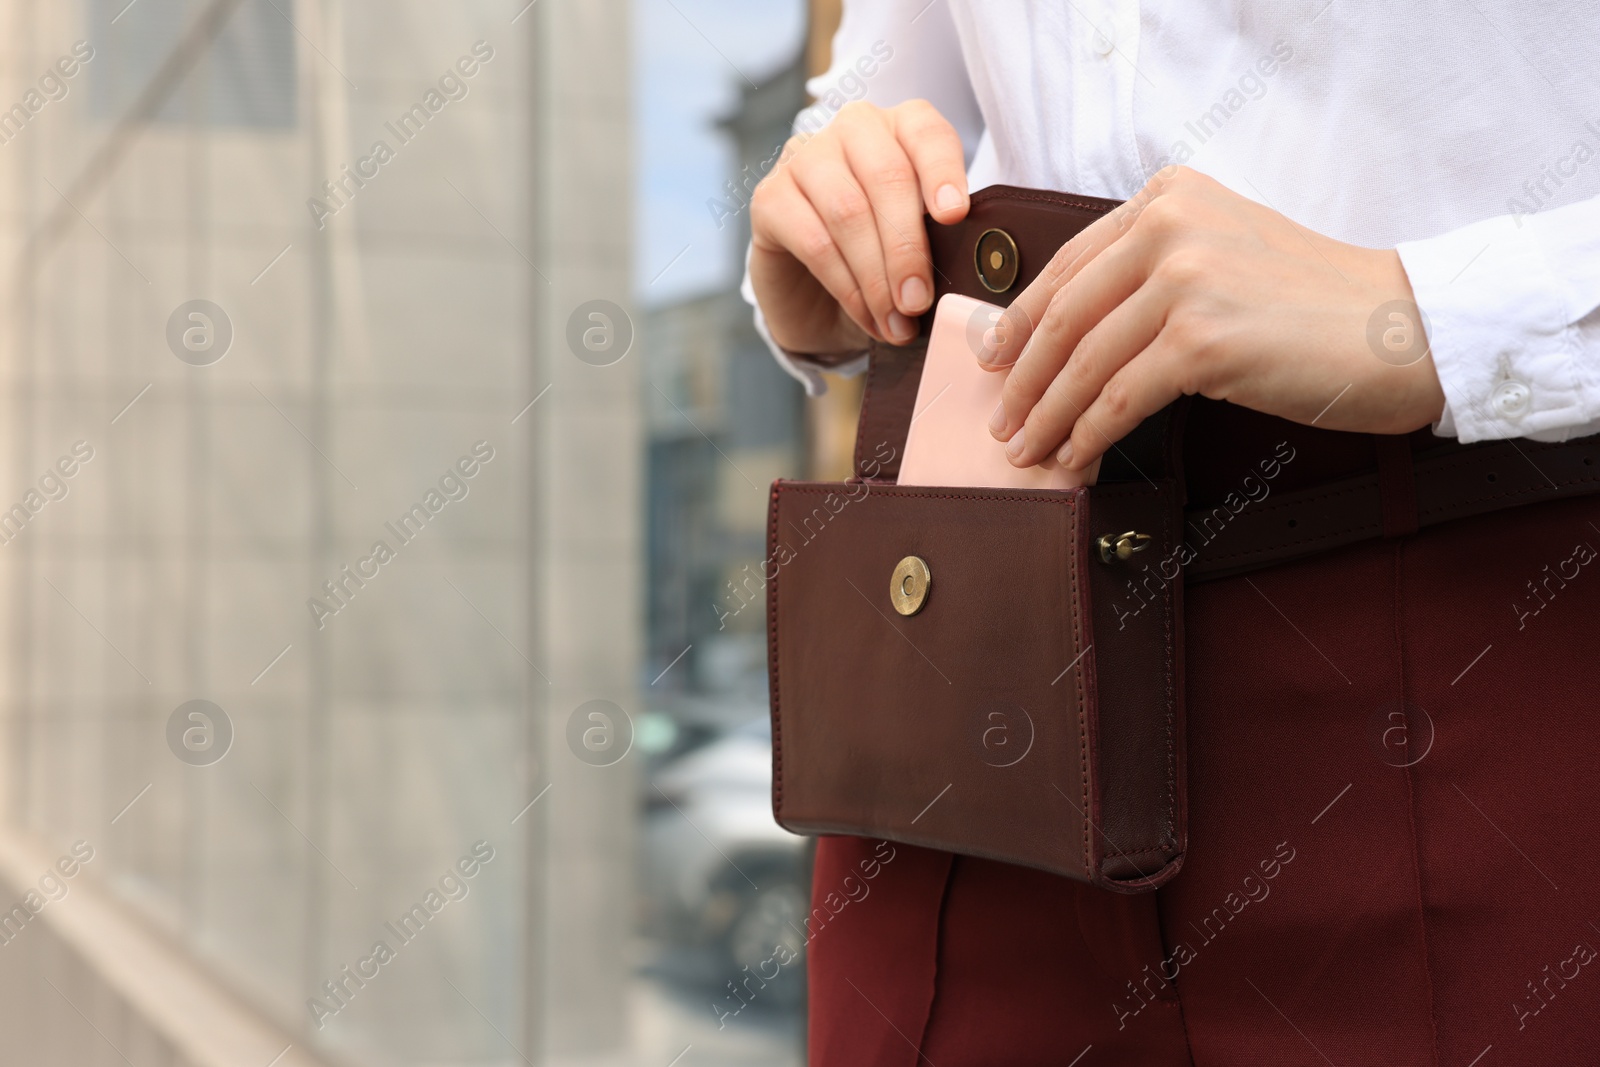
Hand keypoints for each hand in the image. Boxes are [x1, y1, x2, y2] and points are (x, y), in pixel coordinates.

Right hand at [749, 100, 968, 357]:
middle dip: (907, 247)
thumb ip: (946, 239)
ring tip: (896, 321)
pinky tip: (866, 316)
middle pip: (887, 176)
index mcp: (901, 127)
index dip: (942, 172)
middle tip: (919, 302)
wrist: (820, 297)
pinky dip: (846, 286)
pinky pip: (813, 241)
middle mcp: (852, 130)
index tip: (955, 216)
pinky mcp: (768, 198)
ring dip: (876, 276)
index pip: (926, 131)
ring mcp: (804, 158)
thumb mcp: (924, 245)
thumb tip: (975, 266)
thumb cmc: (884, 261)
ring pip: (848, 211)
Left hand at [981, 166, 1447, 469]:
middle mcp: (1169, 224)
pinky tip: (1074, 458)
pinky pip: (1118, 397)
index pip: (1068, 265)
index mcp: (1168, 197)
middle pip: (1065, 314)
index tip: (992, 360)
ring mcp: (1185, 279)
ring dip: (1045, 415)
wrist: (1406, 329)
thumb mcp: (1224, 254)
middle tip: (1000, 420)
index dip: (1019, 321)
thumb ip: (1151, 270)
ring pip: (1083, 361)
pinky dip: (1086, 434)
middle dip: (1021, 377)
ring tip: (1025, 451)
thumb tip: (1064, 330)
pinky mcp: (1202, 340)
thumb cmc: (1314, 306)